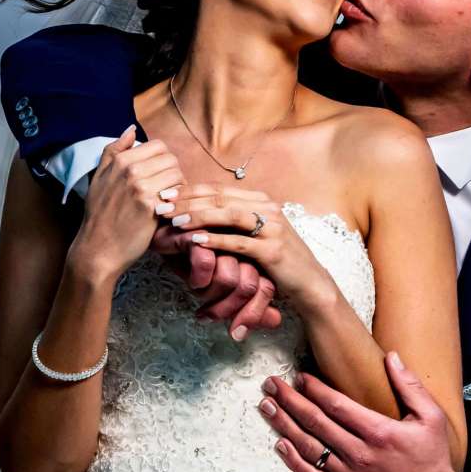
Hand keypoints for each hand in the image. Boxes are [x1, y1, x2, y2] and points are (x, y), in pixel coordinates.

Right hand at [69, 126, 183, 280]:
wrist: (98, 249)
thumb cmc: (99, 215)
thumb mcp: (98, 178)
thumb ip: (113, 151)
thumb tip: (130, 129)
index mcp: (120, 161)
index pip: (158, 146)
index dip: (163, 160)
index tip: (159, 175)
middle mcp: (130, 170)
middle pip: (170, 158)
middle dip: (172, 172)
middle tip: (167, 189)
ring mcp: (141, 188)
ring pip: (176, 174)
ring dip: (178, 186)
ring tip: (169, 200)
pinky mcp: (151, 206)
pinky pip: (177, 193)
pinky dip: (178, 201)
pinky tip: (169, 210)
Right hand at [149, 225, 281, 339]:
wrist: (161, 233)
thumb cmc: (193, 259)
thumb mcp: (221, 285)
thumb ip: (251, 301)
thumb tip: (277, 321)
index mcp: (252, 252)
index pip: (266, 288)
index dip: (254, 313)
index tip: (236, 333)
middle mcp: (242, 242)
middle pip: (249, 286)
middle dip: (226, 310)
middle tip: (206, 316)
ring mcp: (223, 234)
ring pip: (229, 278)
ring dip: (209, 295)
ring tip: (197, 291)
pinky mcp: (200, 230)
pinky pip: (206, 265)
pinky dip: (196, 278)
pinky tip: (191, 278)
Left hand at [168, 187, 338, 312]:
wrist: (310, 283)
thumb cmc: (276, 260)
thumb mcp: (254, 234)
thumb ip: (231, 221)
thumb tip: (194, 212)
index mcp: (260, 200)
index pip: (217, 189)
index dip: (189, 190)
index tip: (164, 194)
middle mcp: (267, 208)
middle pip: (219, 198)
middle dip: (186, 201)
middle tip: (160, 206)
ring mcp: (272, 228)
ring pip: (228, 215)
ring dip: (198, 217)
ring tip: (174, 222)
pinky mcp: (273, 250)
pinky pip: (239, 242)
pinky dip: (215, 240)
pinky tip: (195, 241)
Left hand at [258, 352, 470, 471]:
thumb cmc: (433, 460)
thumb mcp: (431, 418)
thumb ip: (410, 386)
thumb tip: (390, 357)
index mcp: (379, 432)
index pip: (337, 405)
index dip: (314, 389)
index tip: (299, 376)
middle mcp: (360, 453)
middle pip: (316, 422)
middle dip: (290, 400)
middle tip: (270, 385)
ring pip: (309, 447)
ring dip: (285, 425)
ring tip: (267, 407)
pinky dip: (294, 461)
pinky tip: (280, 445)